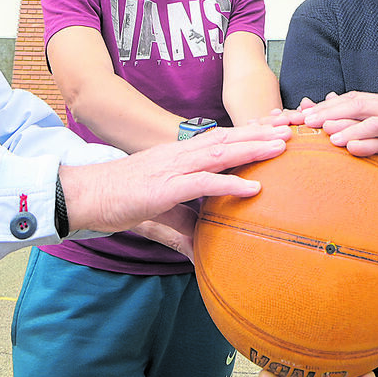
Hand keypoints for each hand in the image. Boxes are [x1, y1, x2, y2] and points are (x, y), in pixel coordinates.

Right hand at [61, 122, 289, 235]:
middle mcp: (180, 154)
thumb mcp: (161, 207)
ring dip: (254, 149)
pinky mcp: (166, 188)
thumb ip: (185, 221)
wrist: (85, 195)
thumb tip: (203, 247)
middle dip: (261, 133)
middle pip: (228, 138)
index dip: (248, 132)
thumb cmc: (120, 198)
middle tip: (292, 129)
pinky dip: (230, 185)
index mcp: (179, 154)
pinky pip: (203, 184)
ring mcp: (173, 168)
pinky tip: (254, 188)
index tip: (273, 129)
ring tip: (282, 147)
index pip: (220, 138)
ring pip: (221, 153)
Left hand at [299, 92, 377, 170]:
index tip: (295, 117)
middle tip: (290, 118)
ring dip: (332, 116)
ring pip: (360, 109)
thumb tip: (355, 150)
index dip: (322, 109)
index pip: (349, 102)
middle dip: (318, 109)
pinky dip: (361, 132)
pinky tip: (342, 143)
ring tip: (307, 127)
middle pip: (346, 101)